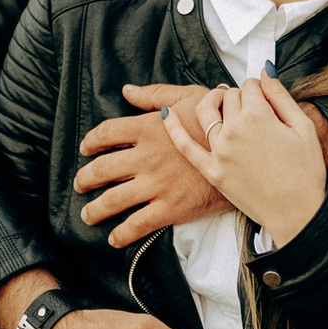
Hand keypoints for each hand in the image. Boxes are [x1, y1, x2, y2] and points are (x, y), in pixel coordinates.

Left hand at [75, 83, 230, 246]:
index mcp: (149, 128)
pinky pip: (138, 224)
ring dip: (96, 209)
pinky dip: (122, 233)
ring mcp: (157, 184)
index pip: (106, 134)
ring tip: (88, 214)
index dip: (91, 142)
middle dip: (86, 178)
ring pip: (114, 199)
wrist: (247, 151)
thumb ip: (154, 95)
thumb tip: (127, 90)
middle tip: (80, 183)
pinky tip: (114, 237)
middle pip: (103, 168)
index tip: (86, 149)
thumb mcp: (188, 98)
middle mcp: (147, 156)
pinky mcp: (171, 207)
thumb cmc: (219, 121)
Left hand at [162, 75, 325, 246]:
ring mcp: (220, 151)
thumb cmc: (306, 172)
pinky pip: (185, 146)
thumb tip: (264, 72)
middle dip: (239, 97)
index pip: (250, 85)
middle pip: (229, 97)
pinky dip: (173, 128)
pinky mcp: (212, 171)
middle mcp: (234, 130)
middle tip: (251, 107)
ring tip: (220, 103)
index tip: (264, 96)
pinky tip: (166, 114)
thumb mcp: (304, 127)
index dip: (258, 88)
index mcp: (259, 116)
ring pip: (206, 112)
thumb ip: (281, 96)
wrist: (297, 213)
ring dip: (212, 101)